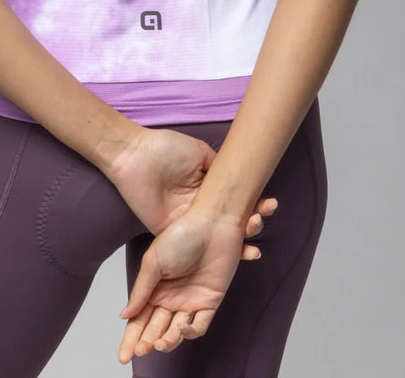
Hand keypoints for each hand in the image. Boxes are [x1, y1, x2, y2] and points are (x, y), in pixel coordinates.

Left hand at [105, 125, 276, 239]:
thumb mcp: (199, 153)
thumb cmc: (165, 148)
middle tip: (262, 220)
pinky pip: (192, 246)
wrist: (136, 155)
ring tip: (253, 246)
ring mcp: (185, 220)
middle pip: (228, 222)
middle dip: (250, 224)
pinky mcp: (169, 231)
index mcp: (205, 188)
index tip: (269, 206)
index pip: (233, 201)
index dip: (252, 205)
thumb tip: (237, 175)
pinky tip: (230, 256)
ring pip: (215, 238)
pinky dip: (209, 254)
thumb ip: (218, 166)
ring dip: (237, 243)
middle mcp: (197, 206)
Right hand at [117, 202, 249, 364]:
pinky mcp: (210, 301)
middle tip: (141, 351)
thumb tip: (125, 315)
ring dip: (168, 340)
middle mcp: (171, 297)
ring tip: (160, 343)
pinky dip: (190, 332)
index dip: (131, 338)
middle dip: (146, 342)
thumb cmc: (181, 235)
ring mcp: (190, 300)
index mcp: (154, 287)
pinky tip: (182, 331)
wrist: (212, 223)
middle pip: (155, 328)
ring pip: (176, 331)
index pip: (139, 318)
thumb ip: (141, 290)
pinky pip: (200, 325)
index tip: (123, 357)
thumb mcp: (153, 261)